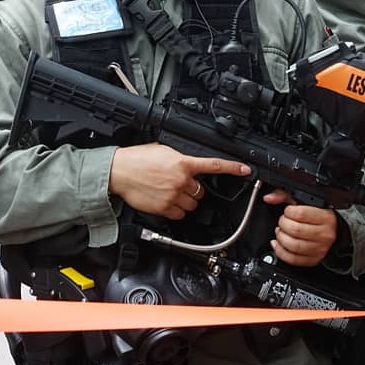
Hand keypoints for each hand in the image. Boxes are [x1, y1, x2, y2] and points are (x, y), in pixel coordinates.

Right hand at [108, 144, 250, 219]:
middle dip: (193, 189)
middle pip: (201, 191)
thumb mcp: (162, 151)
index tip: (245, 170)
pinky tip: (165, 201)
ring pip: (192, 204)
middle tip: (178, 184)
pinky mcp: (165, 208)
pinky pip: (180, 214)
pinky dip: (175, 210)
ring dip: (185, 200)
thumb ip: (180, 159)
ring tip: (169, 192)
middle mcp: (181, 180)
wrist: (119, 172)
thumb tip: (188, 164)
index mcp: (183, 163)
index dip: (232, 168)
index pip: (213, 165)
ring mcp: (173, 195)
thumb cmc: (137, 160)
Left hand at [263, 189, 336, 266]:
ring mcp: (320, 248)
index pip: (301, 214)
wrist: (332, 231)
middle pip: (296, 230)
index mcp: (325, 217)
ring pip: (294, 246)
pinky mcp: (314, 259)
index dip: (288, 211)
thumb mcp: (304, 202)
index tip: (288, 211)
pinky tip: (278, 244)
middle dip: (283, 224)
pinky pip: (293, 259)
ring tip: (281, 232)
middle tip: (283, 222)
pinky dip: (281, 252)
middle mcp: (325, 234)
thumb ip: (285, 196)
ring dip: (281, 238)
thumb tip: (269, 198)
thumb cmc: (317, 216)